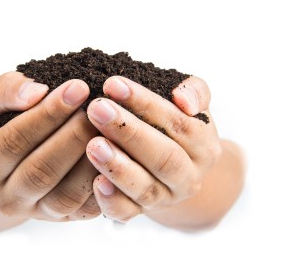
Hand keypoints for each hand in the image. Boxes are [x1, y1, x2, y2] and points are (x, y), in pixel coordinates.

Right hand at [0, 72, 100, 220]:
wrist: (13, 164)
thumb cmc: (6, 125)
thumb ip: (8, 90)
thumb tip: (36, 91)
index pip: (14, 140)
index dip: (47, 113)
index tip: (78, 87)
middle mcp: (8, 199)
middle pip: (41, 171)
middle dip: (73, 136)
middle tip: (99, 108)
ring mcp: (38, 213)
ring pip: (67, 195)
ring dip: (92, 160)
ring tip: (110, 128)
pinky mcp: (67, 219)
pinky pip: (89, 208)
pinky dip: (106, 184)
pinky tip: (118, 154)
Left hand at [85, 76, 220, 221]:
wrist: (173, 166)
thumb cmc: (172, 123)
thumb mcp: (190, 103)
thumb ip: (194, 91)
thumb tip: (183, 97)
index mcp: (205, 147)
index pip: (178, 123)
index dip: (146, 103)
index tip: (113, 84)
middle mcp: (190, 177)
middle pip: (163, 157)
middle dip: (128, 132)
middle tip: (97, 109)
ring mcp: (166, 199)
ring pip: (145, 187)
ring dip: (118, 166)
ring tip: (92, 144)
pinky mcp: (142, 213)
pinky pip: (127, 213)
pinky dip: (112, 200)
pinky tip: (95, 182)